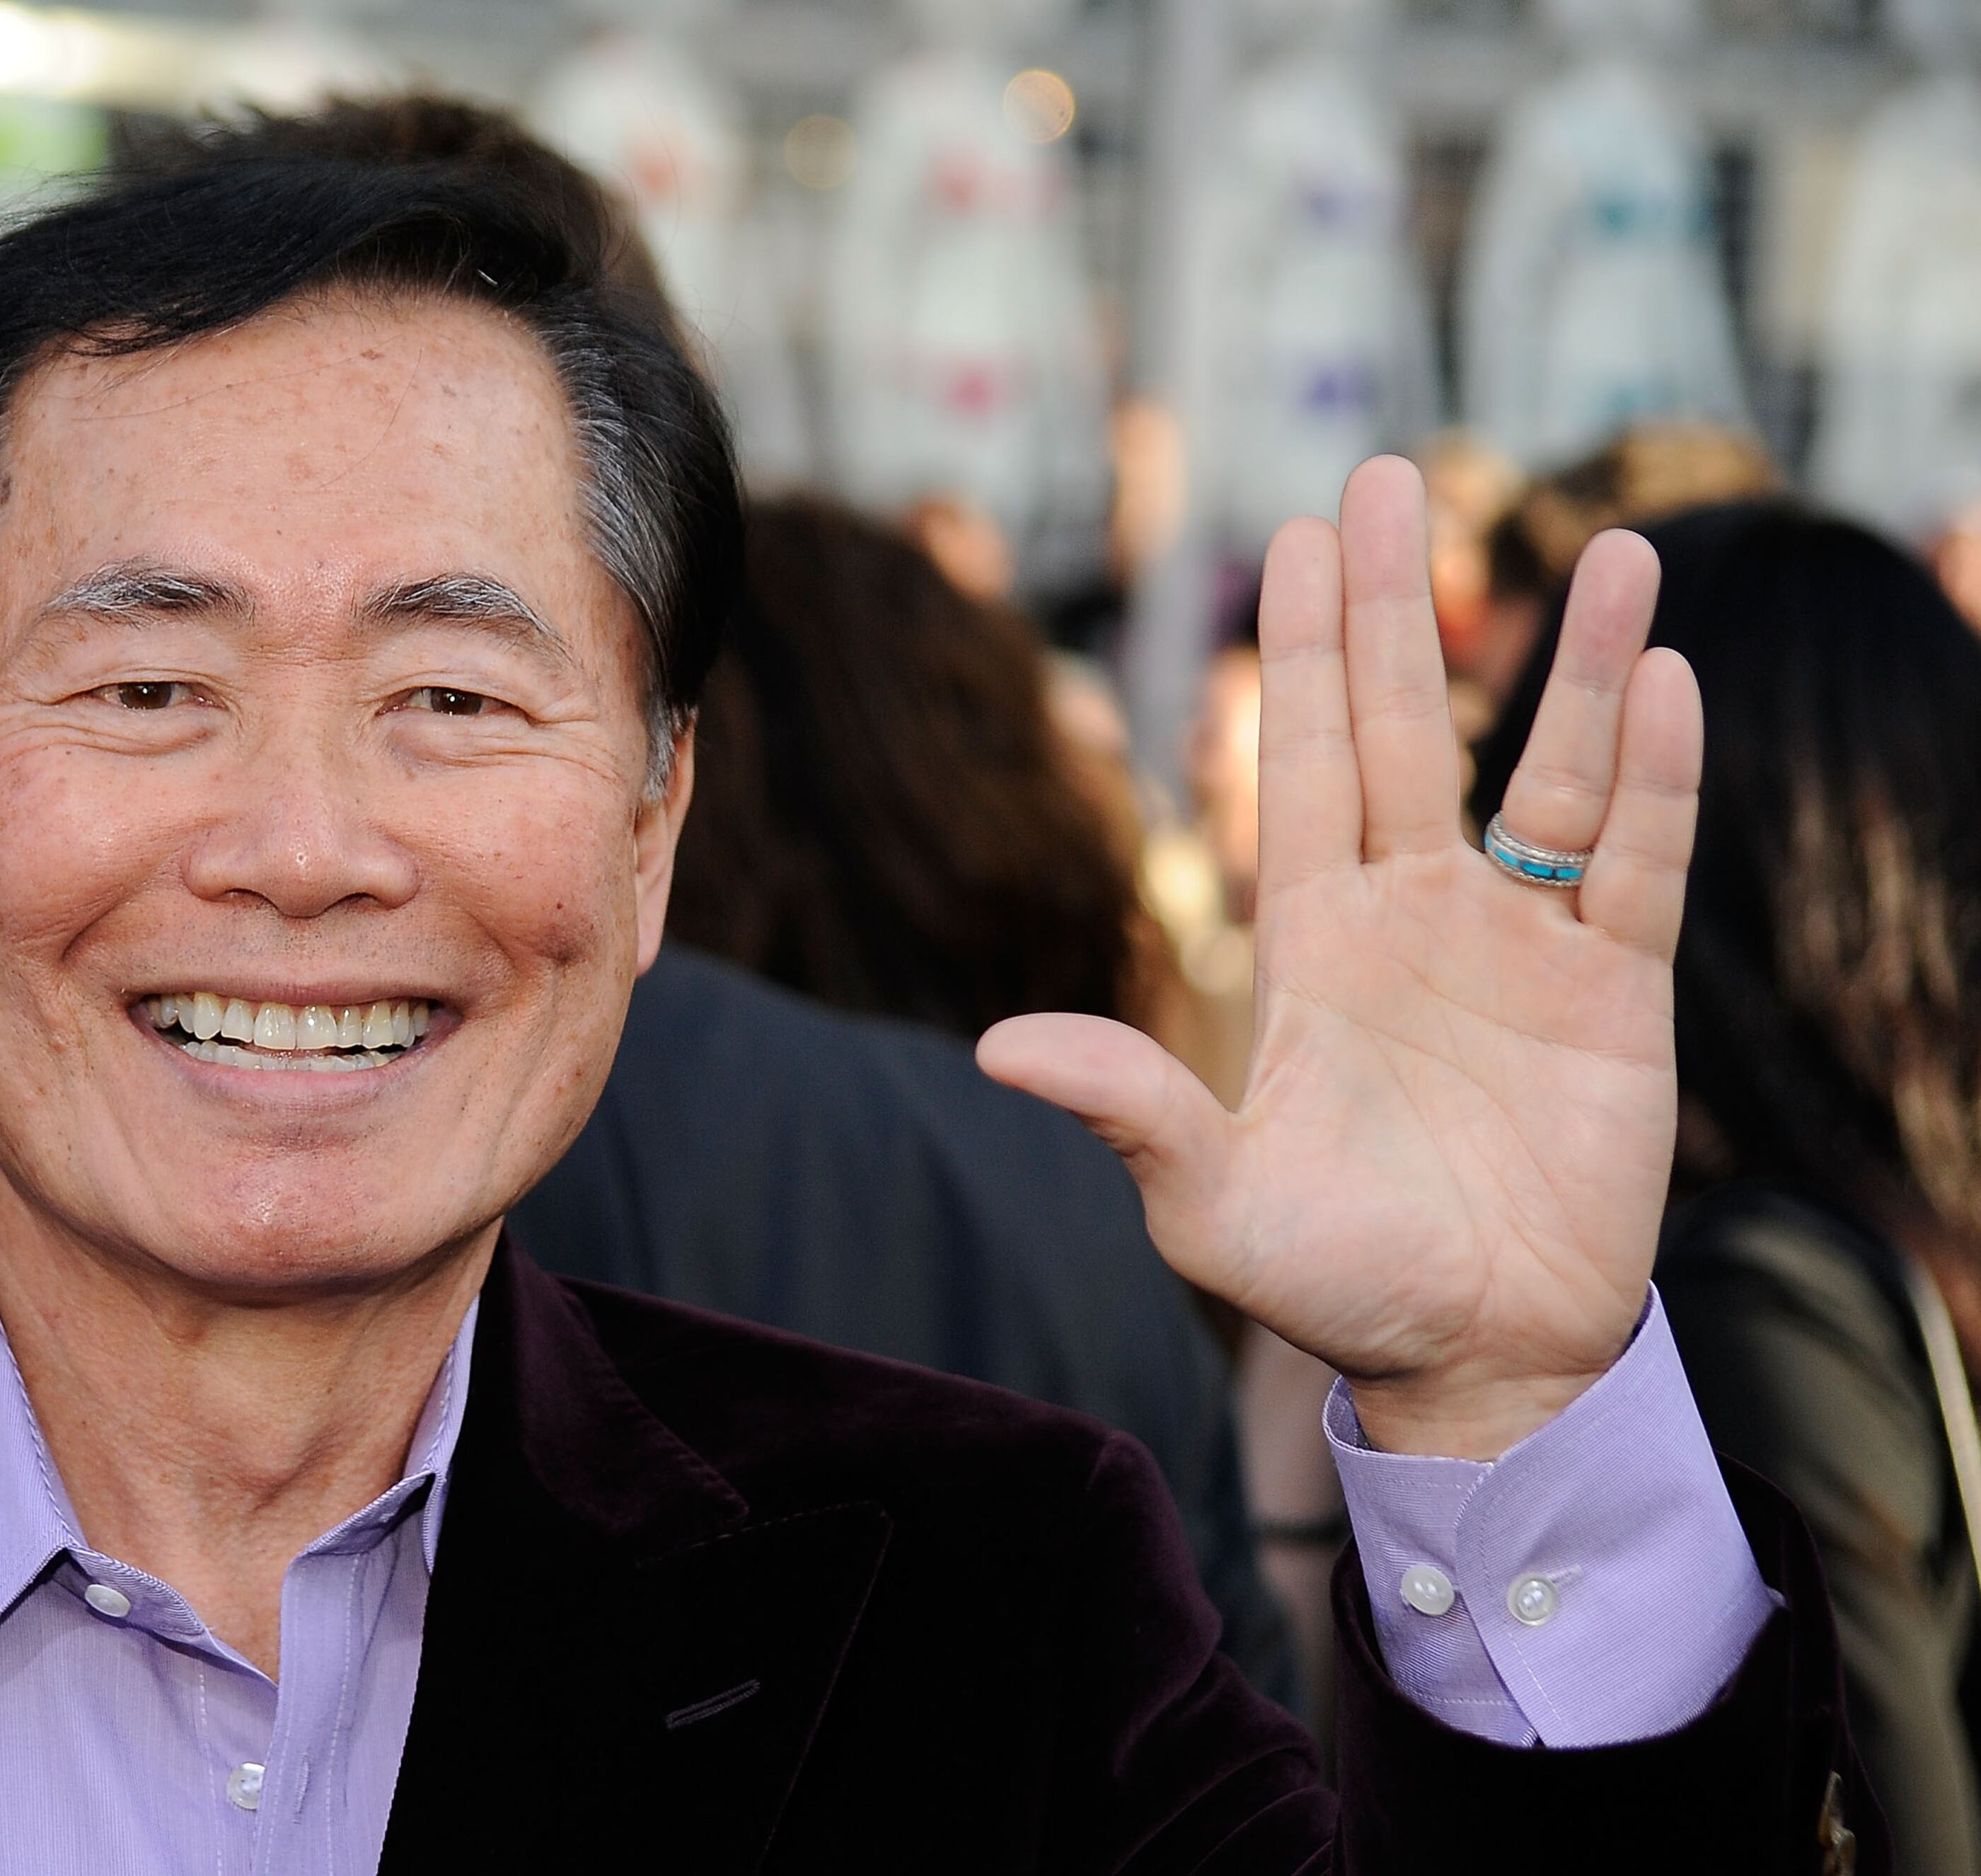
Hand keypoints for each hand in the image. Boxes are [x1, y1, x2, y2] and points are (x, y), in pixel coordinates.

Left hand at [982, 456, 1700, 1458]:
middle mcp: (1416, 915)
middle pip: (1405, 727)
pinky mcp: (1618, 994)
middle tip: (1389, 477)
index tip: (1300, 536)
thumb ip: (1128, 1110)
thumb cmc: (1331, 1283)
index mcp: (1313, 941)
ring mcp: (1521, 946)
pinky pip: (1637, 863)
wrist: (1473, 1361)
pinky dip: (1654, 778)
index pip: (1302, 763)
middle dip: (1397, 608)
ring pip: (1549, 772)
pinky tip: (1662, 679)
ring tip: (1609, 546)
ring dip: (1577, 666)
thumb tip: (995, 1050)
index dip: (1301, 652)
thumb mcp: (1209, 1201)